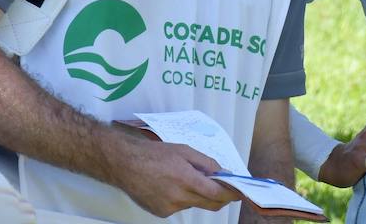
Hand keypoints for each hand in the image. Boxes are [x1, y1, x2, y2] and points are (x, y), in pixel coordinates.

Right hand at [114, 136, 239, 216]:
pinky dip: (183, 198)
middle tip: (226, 189)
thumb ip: (206, 163)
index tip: (240, 192)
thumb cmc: (155, 154)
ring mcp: (170, 208)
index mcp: (186, 180)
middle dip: (221, 198)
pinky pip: (181, 206)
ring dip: (198, 195)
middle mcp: (179, 198)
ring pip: (195, 204)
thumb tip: (223, 172)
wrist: (126, 164)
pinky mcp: (161, 213)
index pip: (217, 194)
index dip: (231, 194)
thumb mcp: (184, 150)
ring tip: (187, 178)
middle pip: (210, 204)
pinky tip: (172, 185)